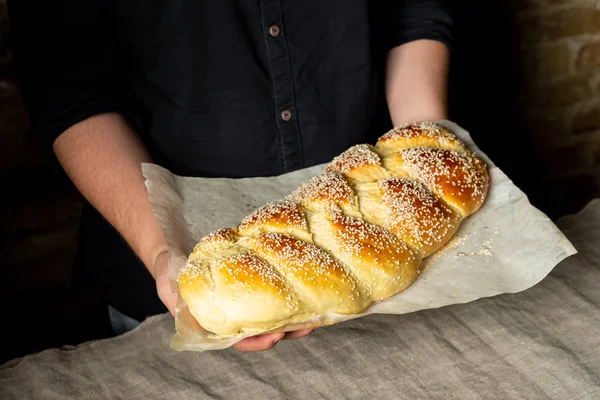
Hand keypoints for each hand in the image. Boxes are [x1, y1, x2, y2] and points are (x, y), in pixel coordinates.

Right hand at [153, 249, 314, 351]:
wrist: (173, 257)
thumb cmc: (170, 278)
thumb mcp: (170, 290)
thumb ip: (182, 302)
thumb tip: (191, 311)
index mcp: (216, 326)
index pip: (240, 341)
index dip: (258, 341)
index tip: (274, 335)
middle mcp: (234, 317)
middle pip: (265, 331)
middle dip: (288, 330)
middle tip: (307, 326)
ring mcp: (246, 302)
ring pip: (274, 314)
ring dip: (295, 315)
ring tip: (315, 312)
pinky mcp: (253, 284)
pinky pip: (272, 292)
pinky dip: (288, 292)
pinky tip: (304, 289)